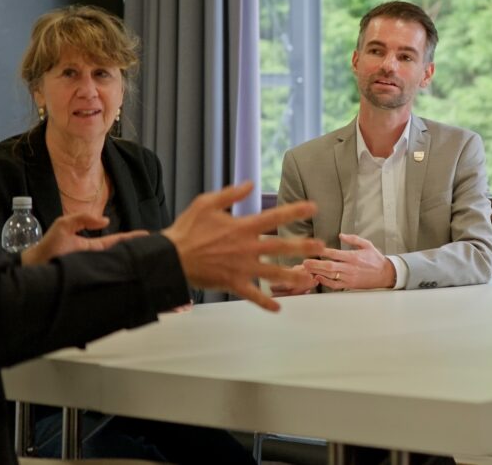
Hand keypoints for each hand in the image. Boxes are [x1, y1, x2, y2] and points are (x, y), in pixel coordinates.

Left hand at [22, 213, 148, 265]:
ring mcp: (95, 270)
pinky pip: (108, 277)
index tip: (148, 235)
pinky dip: (120, 276)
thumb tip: (106, 221)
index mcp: (93, 246)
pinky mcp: (91, 279)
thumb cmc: (47, 247)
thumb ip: (83, 218)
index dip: (132, 238)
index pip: (117, 241)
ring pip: (117, 267)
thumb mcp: (64, 225)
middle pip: (121, 255)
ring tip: (149, 262)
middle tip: (157, 250)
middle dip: (137, 252)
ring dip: (131, 265)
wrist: (33, 270)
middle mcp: (97, 259)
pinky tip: (131, 277)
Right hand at [162, 181, 323, 311]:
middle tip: (321, 245)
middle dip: (303, 246)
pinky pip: (252, 295)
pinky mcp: (233, 283)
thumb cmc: (187, 229)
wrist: (171, 258)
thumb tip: (250, 184)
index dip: (295, 210)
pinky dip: (265, 302)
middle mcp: (247, 248)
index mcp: (242, 227)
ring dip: (292, 275)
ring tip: (309, 277)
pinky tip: (278, 308)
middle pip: (280, 246)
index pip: (274, 216)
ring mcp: (242, 267)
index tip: (314, 207)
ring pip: (272, 272)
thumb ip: (231, 195)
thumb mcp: (206, 203)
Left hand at [301, 233, 396, 290]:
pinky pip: (335, 285)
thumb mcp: (367, 244)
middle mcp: (350, 267)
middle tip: (304, 262)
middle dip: (316, 264)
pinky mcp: (349, 285)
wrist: (385, 274)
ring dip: (317, 273)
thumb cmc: (375, 259)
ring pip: (330, 276)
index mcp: (354, 256)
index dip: (323, 252)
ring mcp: (349, 277)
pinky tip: (318, 278)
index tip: (313, 249)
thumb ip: (353, 239)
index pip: (335, 253)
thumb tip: (341, 235)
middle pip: (329, 266)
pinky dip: (325, 282)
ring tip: (306, 270)